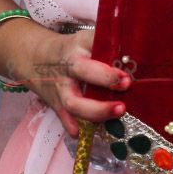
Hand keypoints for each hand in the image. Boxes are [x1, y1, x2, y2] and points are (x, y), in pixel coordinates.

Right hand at [0, 23, 127, 137]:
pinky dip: (76, 128)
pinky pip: (65, 120)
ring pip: (73, 102)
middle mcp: (68, 65)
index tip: (126, 66)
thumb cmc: (70, 51)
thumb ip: (108, 47)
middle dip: (104, 78)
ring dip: (97, 110)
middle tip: (126, 84)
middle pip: (81, 69)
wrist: (34, 59)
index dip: (109, 50)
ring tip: (119, 110)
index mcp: (78, 45)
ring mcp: (60, 87)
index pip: (93, 41)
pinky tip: (91, 132)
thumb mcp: (85, 42)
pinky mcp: (56, 105)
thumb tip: (138, 57)